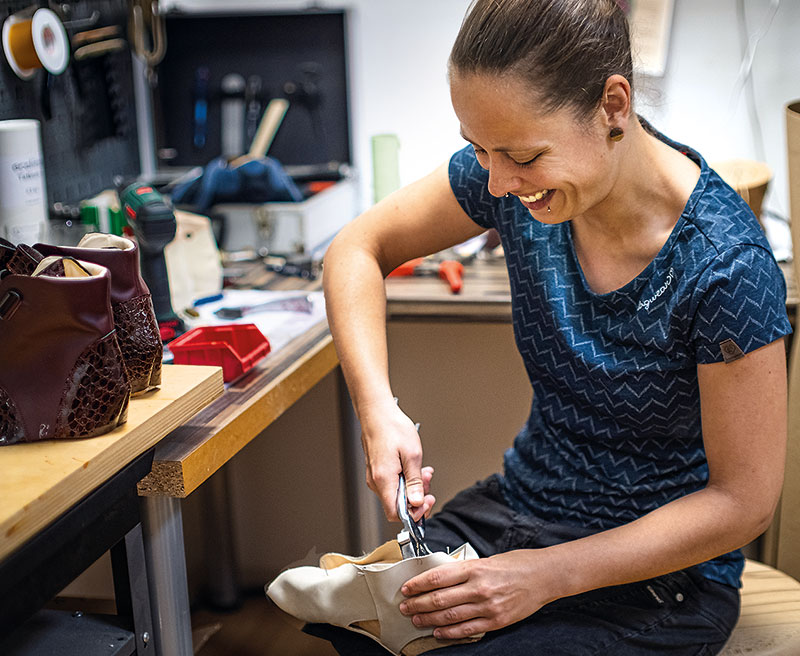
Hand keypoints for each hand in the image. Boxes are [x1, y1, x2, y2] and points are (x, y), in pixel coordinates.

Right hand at [359, 399, 435, 520]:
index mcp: (384, 480)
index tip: (426, 502)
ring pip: (396, 493)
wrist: (376, 412)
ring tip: (424, 471)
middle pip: (397, 504)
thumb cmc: (392, 427)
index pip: (396, 514)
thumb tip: (417, 502)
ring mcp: (375, 476)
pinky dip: (405, 478)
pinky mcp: (377, 470)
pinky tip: (413, 467)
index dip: (413, 514)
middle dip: (417, 496)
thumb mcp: (412, 455)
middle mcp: (376, 481)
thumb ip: (415, 482)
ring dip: (413, 486)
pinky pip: (392, 482)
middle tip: (428, 481)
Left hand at [398, 550, 552, 639]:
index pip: (438, 576)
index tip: (406, 588)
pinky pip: (467, 629)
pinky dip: (449, 632)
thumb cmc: (516, 564)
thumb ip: (465, 570)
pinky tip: (437, 632)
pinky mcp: (496, 621)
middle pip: (440, 598)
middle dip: (418, 603)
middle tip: (404, 606)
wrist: (544, 576)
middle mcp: (479, 587)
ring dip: (429, 619)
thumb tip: (441, 578)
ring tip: (416, 619)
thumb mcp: (487, 560)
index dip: (418, 584)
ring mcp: (488, 606)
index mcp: (475, 568)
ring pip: (450, 616)